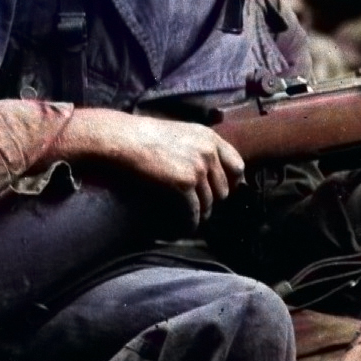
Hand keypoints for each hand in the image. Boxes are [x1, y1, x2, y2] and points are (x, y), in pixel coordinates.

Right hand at [59, 108, 246, 226]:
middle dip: (214, 201)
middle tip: (204, 208)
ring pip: (210, 202)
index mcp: (210, 138)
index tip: (227, 192)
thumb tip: (212, 171)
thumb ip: (200, 149)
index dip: (233, 182)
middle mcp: (209, 152)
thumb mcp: (182, 133)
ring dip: (202, 213)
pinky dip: (191, 222)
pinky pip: (194, 210)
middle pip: (224, 189)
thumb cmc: (145, 136)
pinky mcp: (184, 183)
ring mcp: (198, 168)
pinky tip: (186, 227)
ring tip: (194, 219)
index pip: (237, 166)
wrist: (122, 139)